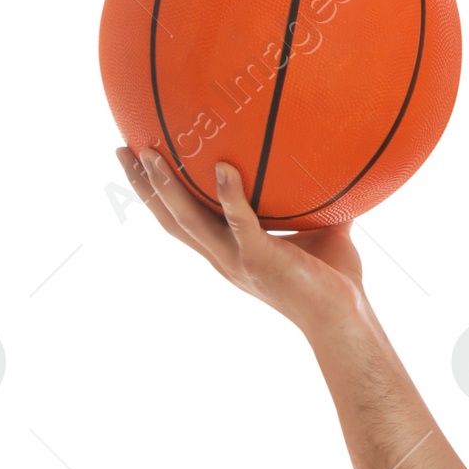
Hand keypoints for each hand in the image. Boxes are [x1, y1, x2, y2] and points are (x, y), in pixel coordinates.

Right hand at [116, 146, 363, 333]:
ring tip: (152, 154)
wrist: (345, 318)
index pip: (183, 221)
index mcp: (230, 253)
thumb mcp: (321, 234)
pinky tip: (224, 169)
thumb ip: (313, 205)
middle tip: (123, 150)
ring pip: (190, 222)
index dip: (158, 195)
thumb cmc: (335, 282)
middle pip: (170, 219)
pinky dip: (231, 197)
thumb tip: (330, 172)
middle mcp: (225, 259)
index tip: (140, 163)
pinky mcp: (261, 261)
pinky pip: (240, 224)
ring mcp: (239, 261)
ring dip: (168, 188)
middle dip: (143, 187)